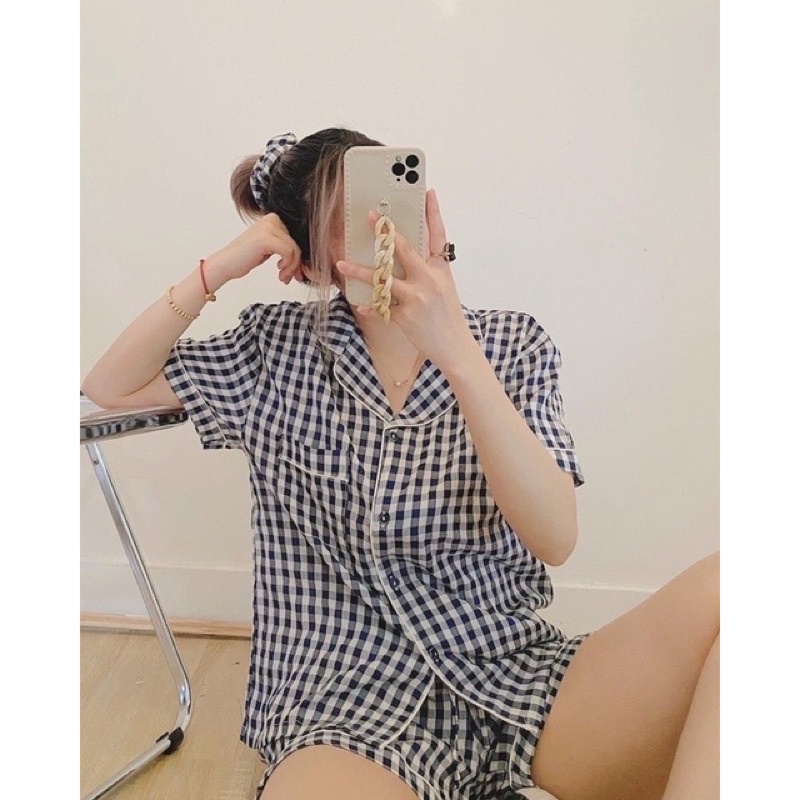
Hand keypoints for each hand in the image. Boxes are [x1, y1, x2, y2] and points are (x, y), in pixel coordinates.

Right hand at [205, 212, 304, 284]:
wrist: (225, 264)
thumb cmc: (244, 258)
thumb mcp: (269, 248)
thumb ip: (284, 246)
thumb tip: (304, 258)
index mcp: (273, 219)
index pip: (295, 239)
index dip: (297, 258)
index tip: (292, 272)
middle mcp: (272, 219)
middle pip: (297, 244)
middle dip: (295, 264)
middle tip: (288, 277)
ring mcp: (269, 227)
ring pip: (294, 250)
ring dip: (291, 267)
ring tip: (283, 277)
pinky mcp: (266, 238)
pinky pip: (289, 253)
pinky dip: (287, 266)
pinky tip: (278, 271)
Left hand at [336, 189, 475, 368]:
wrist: (455, 347)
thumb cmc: (448, 315)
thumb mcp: (444, 286)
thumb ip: (429, 268)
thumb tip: (408, 252)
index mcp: (441, 269)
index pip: (439, 235)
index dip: (433, 213)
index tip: (427, 192)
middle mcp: (429, 280)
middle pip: (404, 250)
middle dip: (385, 232)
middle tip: (370, 216)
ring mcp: (416, 298)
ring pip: (383, 279)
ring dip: (359, 271)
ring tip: (341, 263)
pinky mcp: (405, 317)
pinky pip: (380, 308)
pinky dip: (369, 306)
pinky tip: (359, 304)